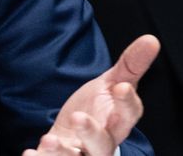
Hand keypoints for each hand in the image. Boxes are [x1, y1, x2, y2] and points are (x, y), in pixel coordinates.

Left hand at [23, 34, 159, 155]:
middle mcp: (103, 143)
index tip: (120, 87)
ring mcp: (82, 154)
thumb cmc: (100, 109)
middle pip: (103, 145)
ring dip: (63, 153)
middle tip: (78, 117)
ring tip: (49, 140)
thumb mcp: (114, 83)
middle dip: (92, 134)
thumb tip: (152, 39)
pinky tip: (30, 155)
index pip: (129, 115)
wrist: (77, 134)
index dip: (127, 103)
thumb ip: (131, 65)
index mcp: (118, 122)